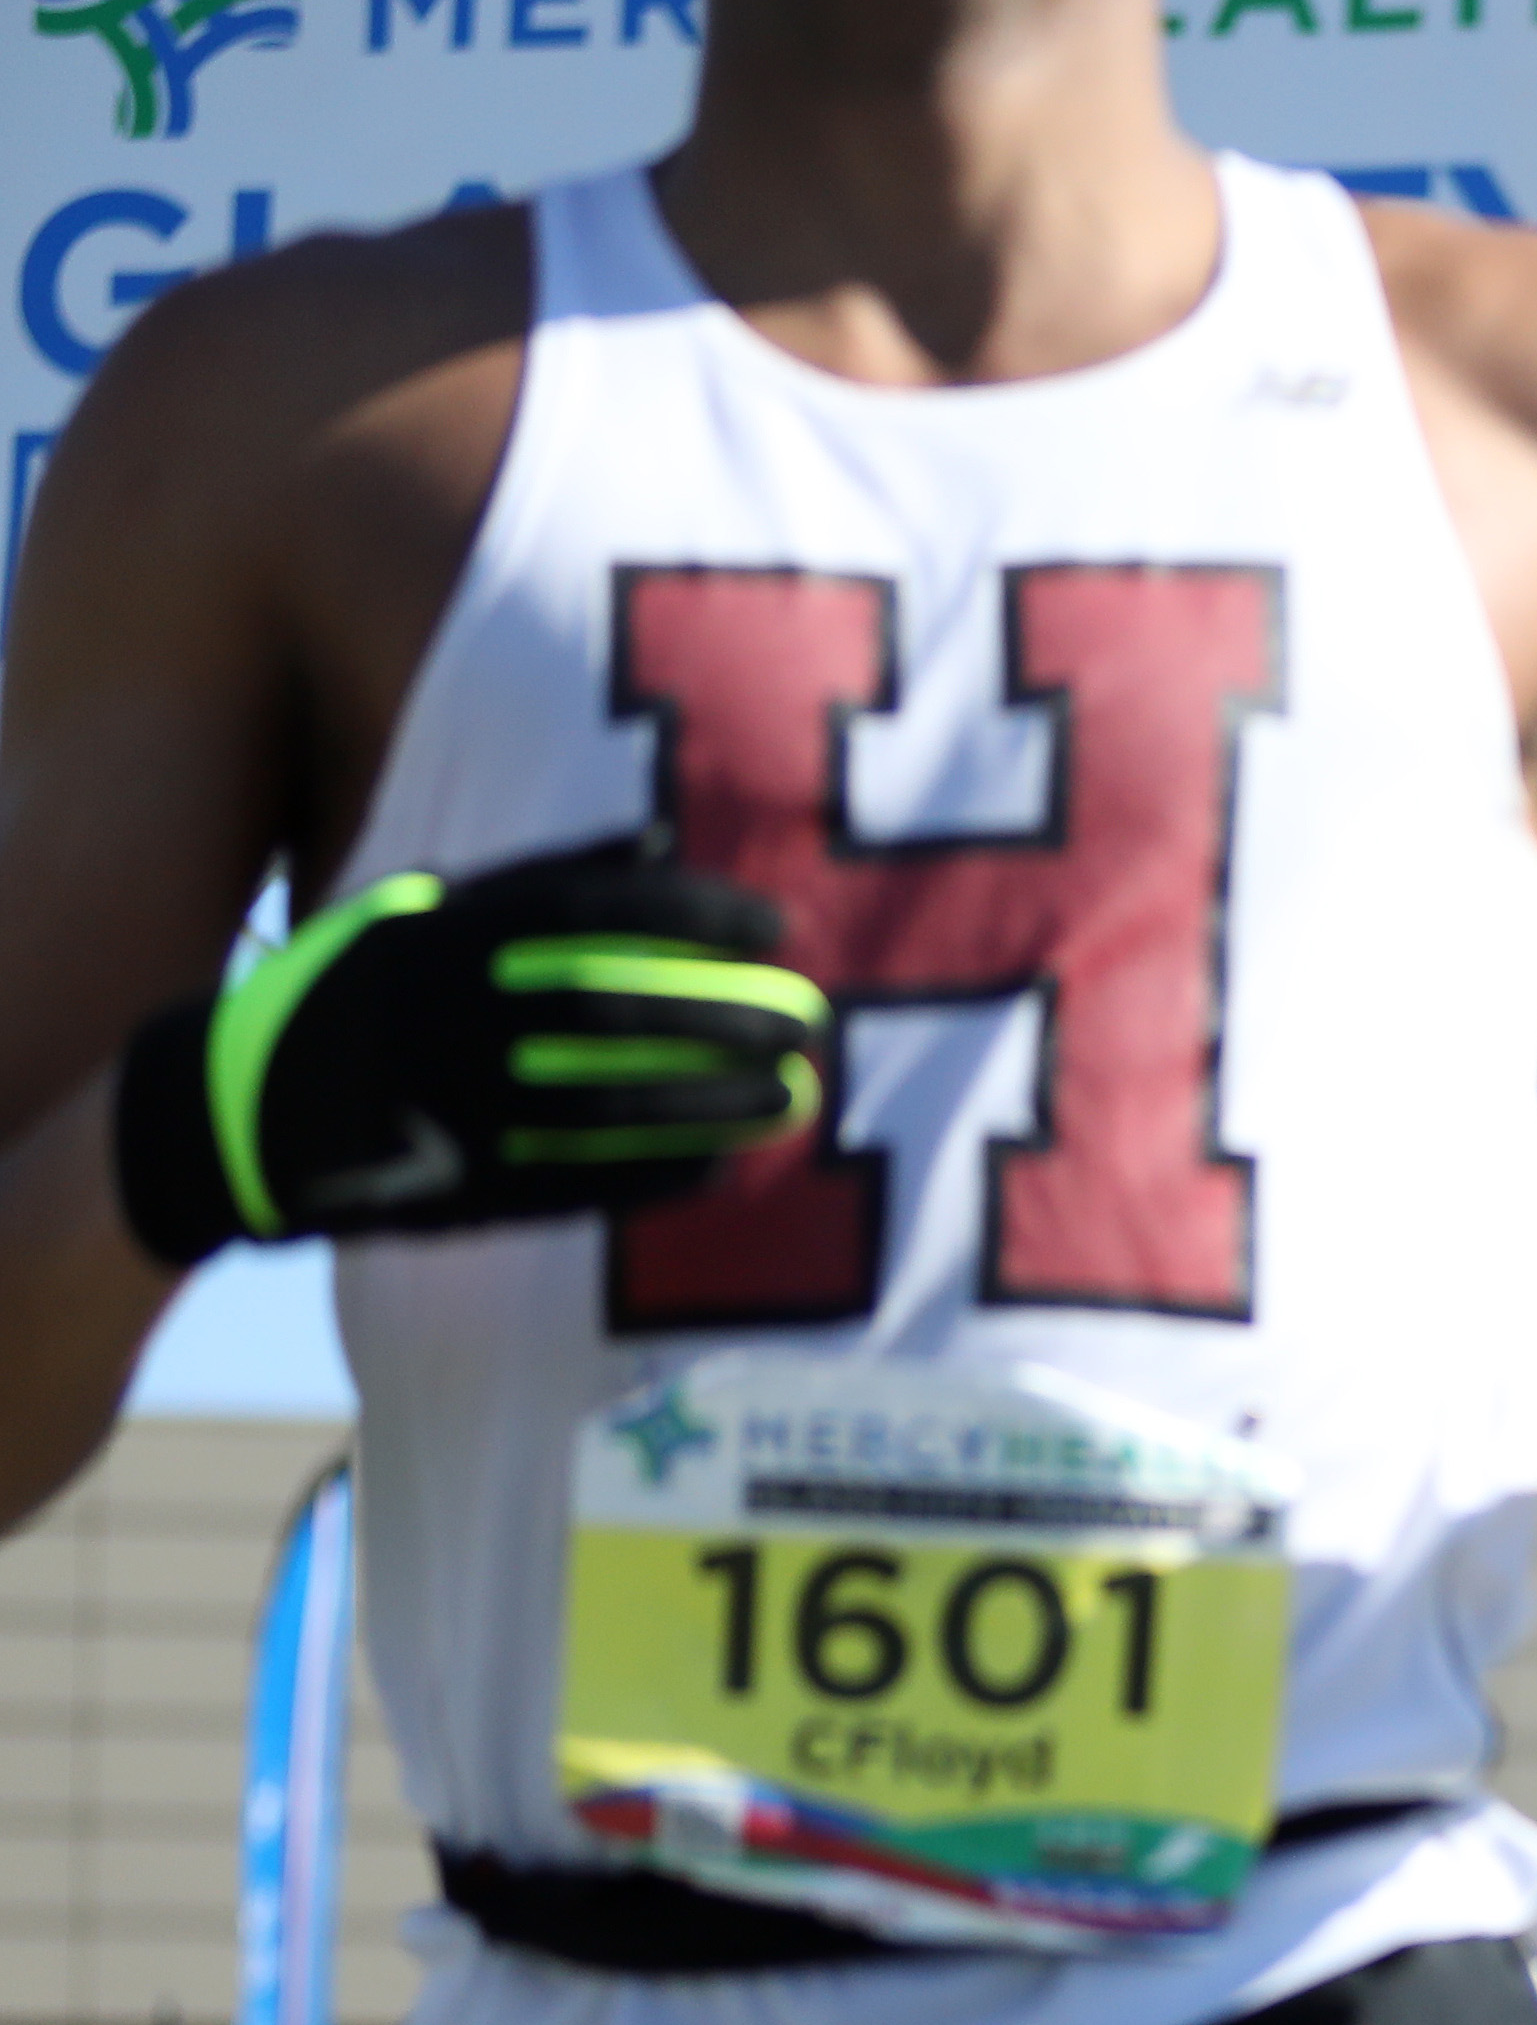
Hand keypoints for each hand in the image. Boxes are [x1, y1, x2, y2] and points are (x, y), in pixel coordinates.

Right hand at [115, 841, 828, 1270]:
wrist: (238, 1108)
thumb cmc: (357, 992)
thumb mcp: (420, 912)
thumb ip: (538, 878)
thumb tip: (659, 842)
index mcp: (435, 935)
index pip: (587, 910)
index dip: (693, 912)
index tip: (778, 924)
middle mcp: (442, 1014)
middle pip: (612, 1009)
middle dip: (724, 1016)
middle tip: (811, 1021)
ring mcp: (449, 1103)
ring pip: (609, 1101)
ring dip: (714, 1101)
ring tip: (792, 1096)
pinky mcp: (456, 1182)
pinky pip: (581, 1178)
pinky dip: (660, 1172)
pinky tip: (724, 1164)